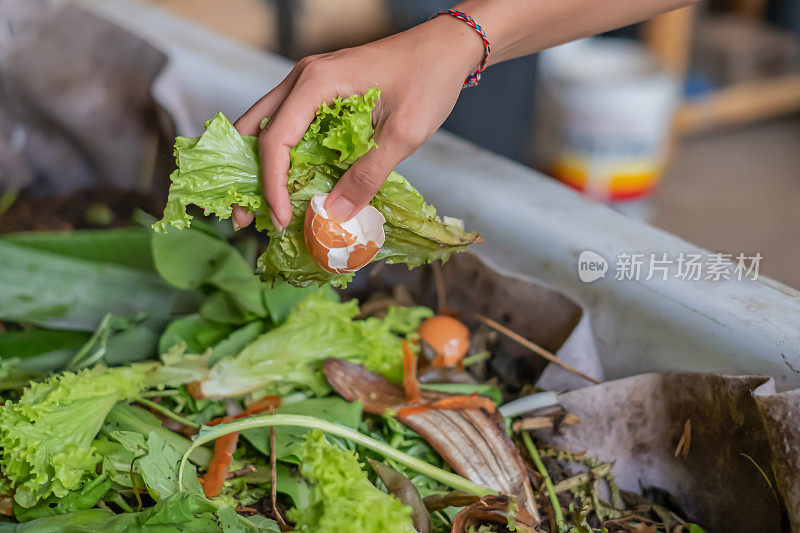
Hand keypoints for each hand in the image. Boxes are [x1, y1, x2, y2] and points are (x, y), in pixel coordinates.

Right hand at [231, 15, 483, 229]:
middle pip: (256, 129)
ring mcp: (309, 83)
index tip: (281, 220)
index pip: (277, 140)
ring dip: (259, 165)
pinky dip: (281, 155)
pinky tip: (289, 182)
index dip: (272, 185)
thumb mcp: (403, 133)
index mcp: (317, 83)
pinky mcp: (321, 92)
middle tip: (241, 218)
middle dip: (246, 176)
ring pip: (266, 125)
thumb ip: (368, 174)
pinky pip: (288, 124)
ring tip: (259, 205)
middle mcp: (303, 79)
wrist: (447, 47)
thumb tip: (335, 213)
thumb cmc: (429, 79)